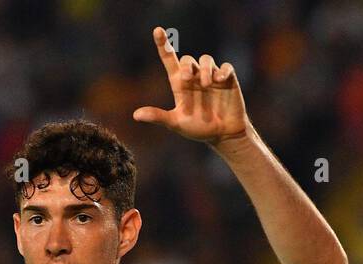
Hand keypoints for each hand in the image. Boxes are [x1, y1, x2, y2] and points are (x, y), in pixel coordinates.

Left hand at [133, 27, 248, 144]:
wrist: (221, 134)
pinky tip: (219, 80)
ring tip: (206, 84)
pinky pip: (225, 67)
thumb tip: (135, 115)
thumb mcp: (176, 123)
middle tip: (187, 78)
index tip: (157, 30)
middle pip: (188, 60)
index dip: (163, 45)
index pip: (170, 60)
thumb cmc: (197, 128)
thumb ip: (158, 117)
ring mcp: (211, 77)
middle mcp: (194, 77)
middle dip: (187, 66)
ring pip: (206, 60)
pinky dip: (222, 71)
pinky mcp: (227, 80)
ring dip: (205, 69)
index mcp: (180, 84)